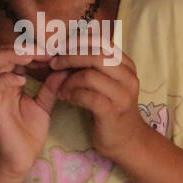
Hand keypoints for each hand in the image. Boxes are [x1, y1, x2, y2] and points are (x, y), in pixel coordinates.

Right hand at [0, 44, 73, 179]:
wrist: (20, 160)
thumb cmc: (28, 133)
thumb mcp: (44, 104)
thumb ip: (51, 86)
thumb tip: (65, 68)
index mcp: (9, 81)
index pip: (11, 52)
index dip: (30, 47)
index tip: (52, 51)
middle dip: (20, 46)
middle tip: (44, 52)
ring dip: (10, 55)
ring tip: (31, 58)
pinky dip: (6, 77)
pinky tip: (23, 80)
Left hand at [45, 31, 147, 161]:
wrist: (128, 141)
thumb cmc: (112, 108)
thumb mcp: (107, 82)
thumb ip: (94, 65)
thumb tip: (66, 47)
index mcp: (126, 66)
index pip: (102, 42)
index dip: (78, 41)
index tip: (60, 47)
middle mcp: (128, 77)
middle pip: (96, 55)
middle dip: (70, 56)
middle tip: (54, 64)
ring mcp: (122, 95)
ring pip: (90, 75)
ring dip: (68, 80)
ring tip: (59, 87)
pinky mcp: (113, 112)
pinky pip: (87, 97)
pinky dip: (72, 95)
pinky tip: (65, 97)